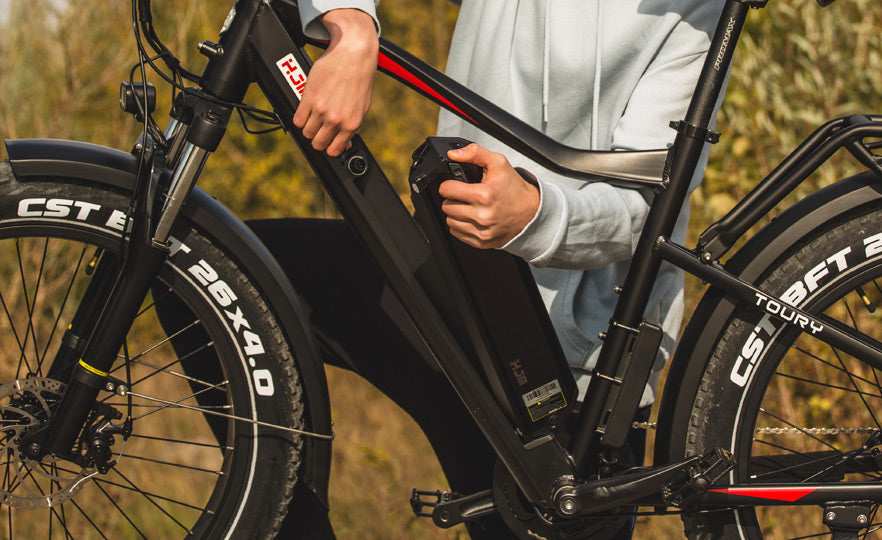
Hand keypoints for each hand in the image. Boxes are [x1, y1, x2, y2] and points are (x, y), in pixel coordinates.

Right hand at [292, 9, 377, 156]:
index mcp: (351, 124)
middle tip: (319, 130)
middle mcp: (336, 119)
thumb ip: (352, 126)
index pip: (333, 150)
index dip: (329, 147)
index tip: (327, 142)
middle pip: (317, 143)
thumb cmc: (360, 77)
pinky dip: (300, 117)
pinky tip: (306, 110)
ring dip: (308, 127)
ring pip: (306, 132)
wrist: (353, 53)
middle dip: (317, 138)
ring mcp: (321, 110)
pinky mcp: (308, 98)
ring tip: (314, 117)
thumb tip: (345, 142)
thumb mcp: (362, 107)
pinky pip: (297, 119)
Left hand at [438, 144, 539, 248]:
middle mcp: (482, 216)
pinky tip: (472, 218)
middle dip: (453, 199)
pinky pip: (457, 234)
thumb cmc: (514, 189)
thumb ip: (474, 153)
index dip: (449, 185)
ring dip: (456, 213)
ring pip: (450, 221)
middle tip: (465, 196)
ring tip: (469, 206)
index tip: (456, 185)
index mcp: (484, 195)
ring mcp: (481, 231)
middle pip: (446, 206)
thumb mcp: (498, 163)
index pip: (446, 190)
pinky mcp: (481, 242)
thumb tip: (454, 154)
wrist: (531, 212)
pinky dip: (461, 225)